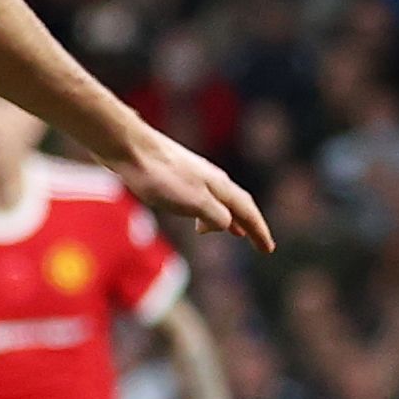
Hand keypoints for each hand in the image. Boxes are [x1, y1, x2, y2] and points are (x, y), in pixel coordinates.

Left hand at [118, 128, 276, 253]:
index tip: (268, 249)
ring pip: (220, 200)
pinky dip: (209, 211)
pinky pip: (202, 197)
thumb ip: (216, 216)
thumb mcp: (195, 203)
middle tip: (260, 244)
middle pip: (238, 205)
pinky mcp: (175, 174)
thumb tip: (227, 225)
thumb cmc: (161, 176)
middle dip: (250, 225)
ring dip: (230, 218)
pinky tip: (197, 216)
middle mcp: (212, 178)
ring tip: (234, 232)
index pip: (247, 211)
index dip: (259, 231)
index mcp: (220, 186)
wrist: (130, 148)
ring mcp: (194, 175)